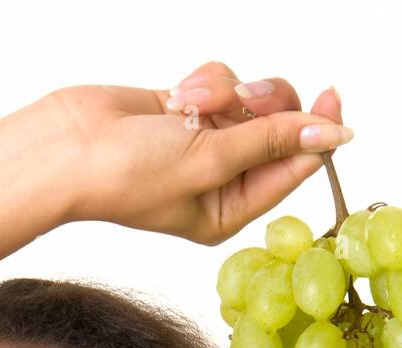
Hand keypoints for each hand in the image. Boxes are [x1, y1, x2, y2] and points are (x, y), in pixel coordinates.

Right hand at [43, 60, 350, 244]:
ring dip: (226, 93)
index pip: (294, 168)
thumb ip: (273, 142)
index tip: (331, 98)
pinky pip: (221, 83)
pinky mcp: (186, 111)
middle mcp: (221, 179)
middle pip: (279, 127)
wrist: (67, 147)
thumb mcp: (211, 161)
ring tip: (191, 104)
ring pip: (249, 99)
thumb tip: (334, 135)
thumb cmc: (127, 175)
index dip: (316, 133)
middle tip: (246, 100)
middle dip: (264, 106)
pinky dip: (203, 83)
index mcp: (230, 210)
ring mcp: (204, 143)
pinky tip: (176, 97)